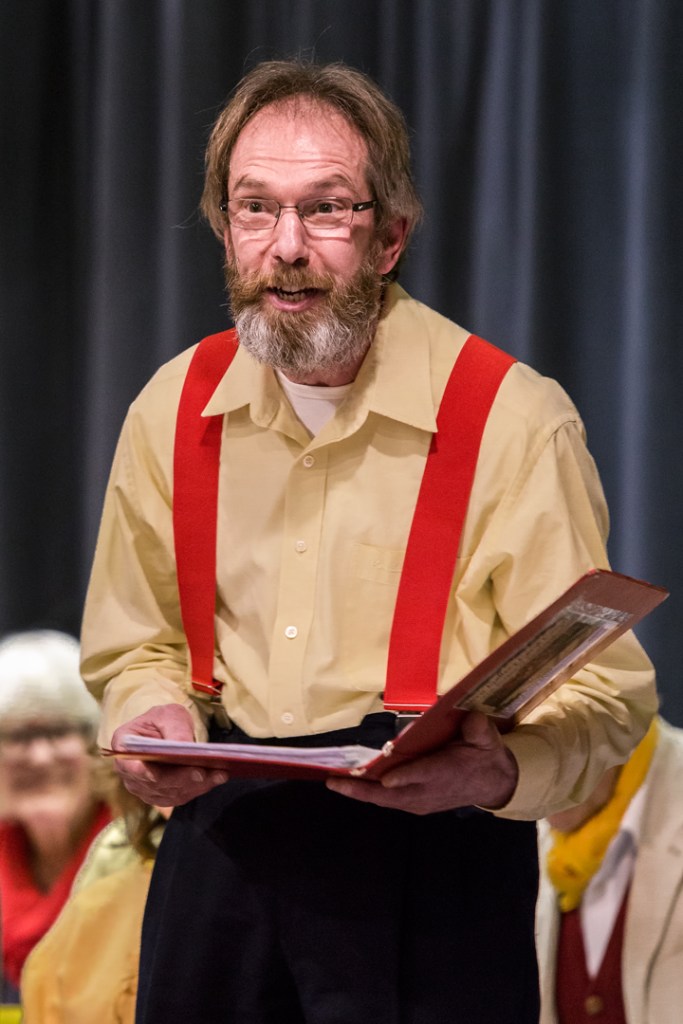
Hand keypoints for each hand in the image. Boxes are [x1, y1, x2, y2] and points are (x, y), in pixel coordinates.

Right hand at [111, 704, 228, 806]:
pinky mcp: (163, 795)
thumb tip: (183, 746)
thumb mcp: (167, 714)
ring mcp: (146, 788)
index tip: (155, 774)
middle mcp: (131, 773)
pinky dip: (201, 787)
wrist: (166, 732)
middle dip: (180, 778)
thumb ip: (173, 728)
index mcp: (123, 747)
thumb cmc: (162, 721)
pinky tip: (218, 777)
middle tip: (201, 772)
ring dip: (196, 785)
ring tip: (219, 773)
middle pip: (155, 782)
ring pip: (171, 792)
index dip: (141, 772)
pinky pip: (182, 795)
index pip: (129, 765)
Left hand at [326, 711, 517, 814]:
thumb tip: (472, 717)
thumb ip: (478, 729)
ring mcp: (420, 800)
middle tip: (336, 783)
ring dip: (360, 793)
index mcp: (446, 772)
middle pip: (392, 794)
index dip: (405, 777)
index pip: (423, 775)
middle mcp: (429, 790)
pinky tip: (350, 786)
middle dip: (363, 790)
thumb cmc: (485, 756)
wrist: (493, 783)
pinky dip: (368, 795)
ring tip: (334, 784)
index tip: (386, 779)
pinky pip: (387, 801)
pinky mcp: (415, 803)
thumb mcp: (487, 740)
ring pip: (385, 800)